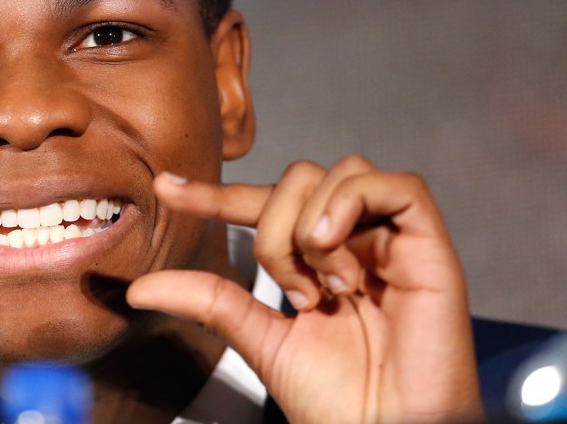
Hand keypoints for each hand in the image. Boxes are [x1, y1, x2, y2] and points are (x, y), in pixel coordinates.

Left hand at [126, 156, 482, 423]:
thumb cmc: (336, 399)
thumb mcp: (259, 338)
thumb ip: (209, 300)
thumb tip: (140, 288)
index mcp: (316, 256)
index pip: (262, 204)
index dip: (216, 192)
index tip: (166, 189)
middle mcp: (354, 239)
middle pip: (301, 177)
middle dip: (275, 227)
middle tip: (292, 292)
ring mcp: (394, 241)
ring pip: (342, 172)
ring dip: (311, 223)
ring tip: (322, 286)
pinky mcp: (432, 249)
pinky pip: (401, 186)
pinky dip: (354, 202)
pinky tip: (333, 248)